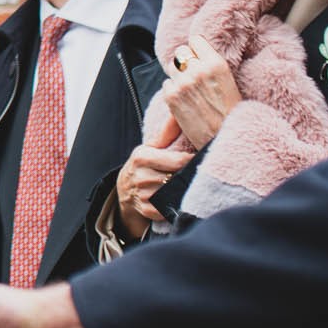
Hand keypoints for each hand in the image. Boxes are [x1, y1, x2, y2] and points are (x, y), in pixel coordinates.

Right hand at [116, 115, 192, 238]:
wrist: (125, 188)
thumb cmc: (144, 165)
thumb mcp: (150, 148)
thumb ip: (165, 135)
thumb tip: (178, 116)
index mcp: (142, 157)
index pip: (178, 160)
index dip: (193, 161)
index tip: (202, 159)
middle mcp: (140, 176)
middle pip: (178, 177)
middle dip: (189, 176)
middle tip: (199, 173)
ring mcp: (143, 195)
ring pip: (175, 193)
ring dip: (184, 191)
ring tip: (190, 186)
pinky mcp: (147, 210)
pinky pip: (169, 209)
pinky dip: (176, 205)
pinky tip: (178, 199)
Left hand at [161, 35, 238, 149]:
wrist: (223, 137)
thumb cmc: (231, 112)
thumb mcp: (228, 81)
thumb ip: (209, 65)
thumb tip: (192, 53)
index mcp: (216, 64)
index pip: (195, 40)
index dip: (195, 49)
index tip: (198, 58)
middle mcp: (198, 70)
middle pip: (180, 52)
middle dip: (184, 61)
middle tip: (193, 75)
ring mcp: (183, 83)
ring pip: (170, 67)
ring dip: (177, 75)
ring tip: (190, 89)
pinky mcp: (171, 96)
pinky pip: (165, 84)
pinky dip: (172, 90)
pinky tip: (184, 100)